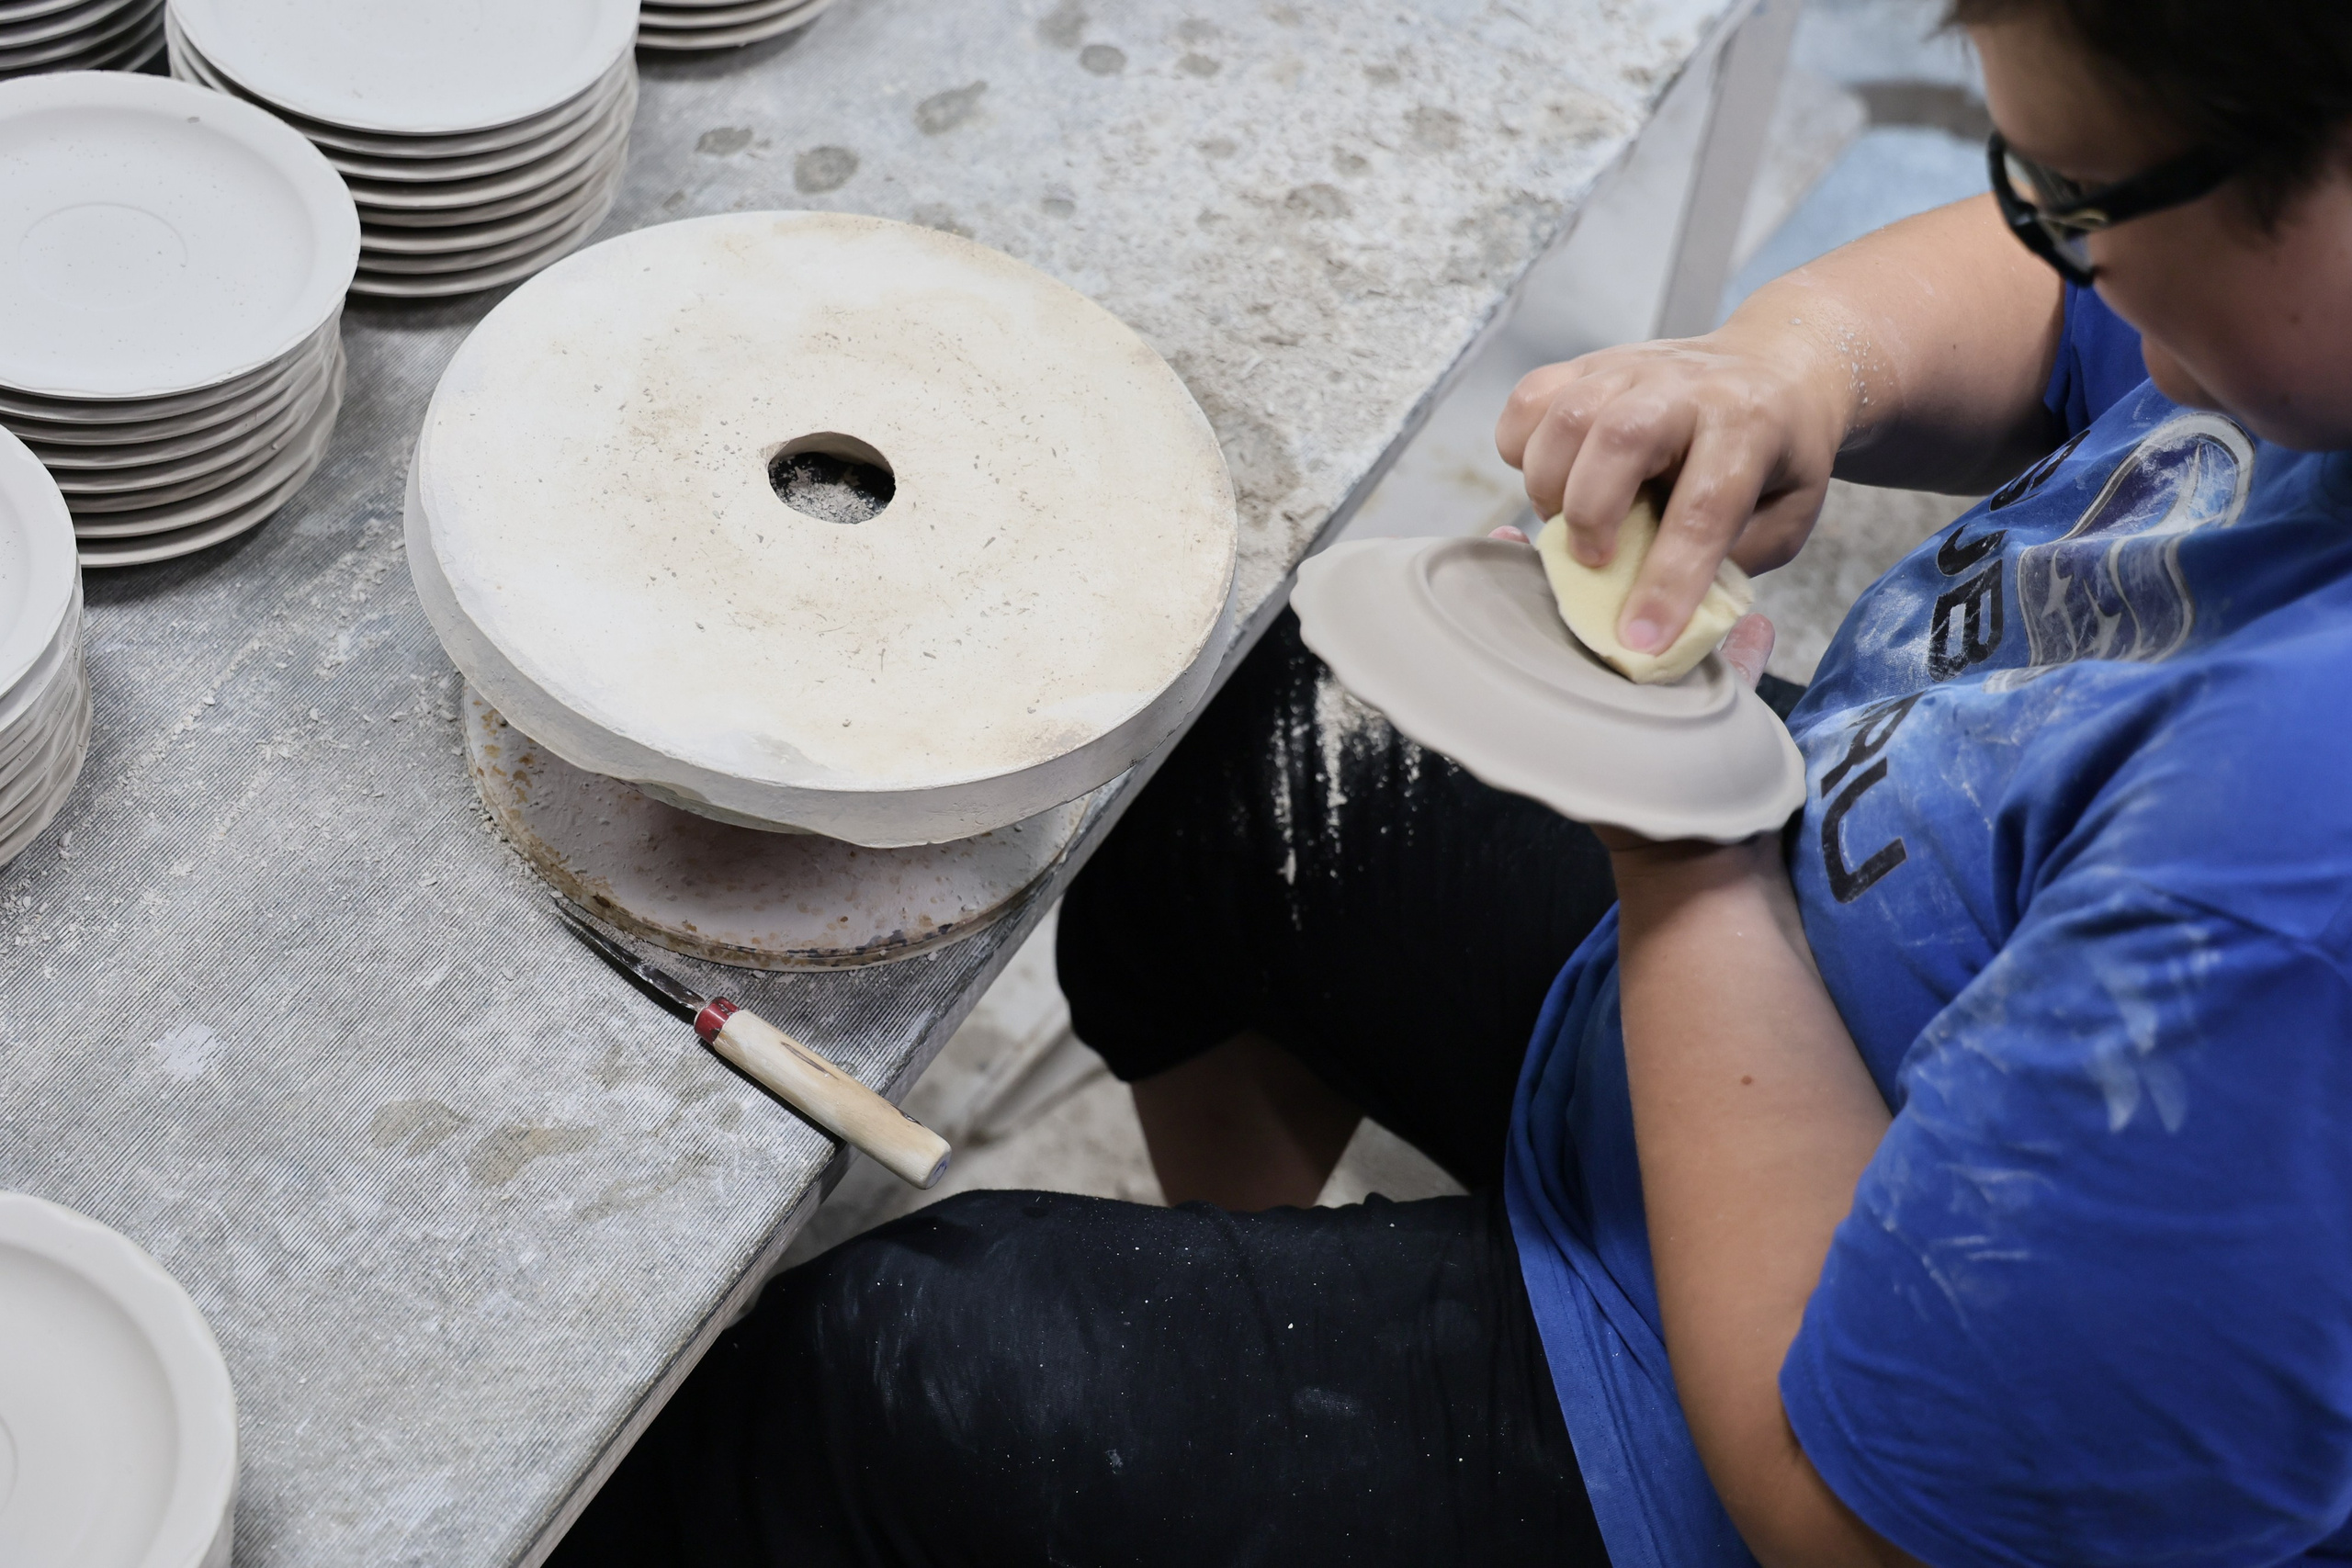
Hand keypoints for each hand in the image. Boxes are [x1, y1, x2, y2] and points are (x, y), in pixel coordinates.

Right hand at [1494, 323, 1849, 658]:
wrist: (1774, 366)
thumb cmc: (1776, 457)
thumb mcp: (1785, 517)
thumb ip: (1729, 563)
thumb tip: (1658, 613)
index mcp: (1750, 425)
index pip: (1704, 509)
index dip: (1668, 581)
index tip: (1640, 638)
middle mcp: (1687, 386)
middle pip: (1620, 437)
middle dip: (1592, 514)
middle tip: (1593, 560)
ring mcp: (1631, 366)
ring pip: (1565, 415)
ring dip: (1550, 486)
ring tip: (1569, 521)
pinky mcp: (1588, 364)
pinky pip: (1529, 400)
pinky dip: (1523, 449)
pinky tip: (1553, 477)